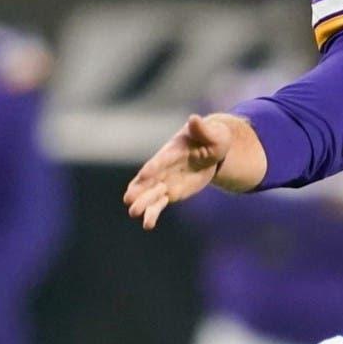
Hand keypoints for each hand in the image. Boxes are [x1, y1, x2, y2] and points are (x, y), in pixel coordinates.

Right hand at [124, 114, 236, 229]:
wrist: (214, 151)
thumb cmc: (213, 138)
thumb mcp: (213, 133)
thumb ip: (201, 129)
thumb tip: (195, 119)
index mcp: (173, 151)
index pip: (161, 160)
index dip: (153, 167)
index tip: (144, 175)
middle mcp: (164, 167)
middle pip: (148, 179)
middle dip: (138, 189)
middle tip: (129, 199)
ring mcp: (165, 181)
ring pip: (150, 194)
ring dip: (142, 203)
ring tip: (134, 213)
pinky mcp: (170, 192)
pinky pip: (159, 204)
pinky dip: (153, 213)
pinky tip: (148, 225)